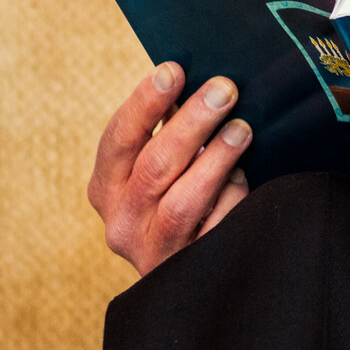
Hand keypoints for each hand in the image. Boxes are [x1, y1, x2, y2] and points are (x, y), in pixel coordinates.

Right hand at [89, 63, 251, 276]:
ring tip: (242, 128)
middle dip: (191, 123)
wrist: (186, 279)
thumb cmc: (173, 200)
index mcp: (104, 189)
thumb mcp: (156, 168)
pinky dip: (231, 198)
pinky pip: (214, 228)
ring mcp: (154, 250)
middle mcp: (122, 222)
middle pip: (155, 166)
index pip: (118, 141)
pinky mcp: (189, 268)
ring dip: (215, 159)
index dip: (145, 103)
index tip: (173, 69)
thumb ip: (165, 131)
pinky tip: (245, 176)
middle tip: (224, 89)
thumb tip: (192, 78)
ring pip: (182, 201)